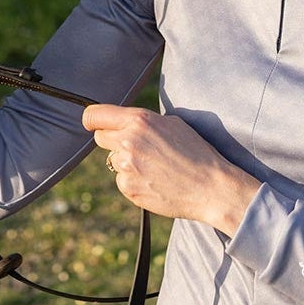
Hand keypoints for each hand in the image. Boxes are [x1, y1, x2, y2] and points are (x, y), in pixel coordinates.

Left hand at [82, 104, 261, 235]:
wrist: (211, 187)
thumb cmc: (196, 152)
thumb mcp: (172, 124)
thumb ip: (143, 122)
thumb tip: (124, 122)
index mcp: (139, 121)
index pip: (95, 116)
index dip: (93, 120)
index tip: (94, 124)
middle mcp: (128, 142)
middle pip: (100, 138)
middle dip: (114, 140)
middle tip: (136, 147)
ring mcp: (127, 167)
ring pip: (113, 161)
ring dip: (126, 163)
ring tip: (154, 167)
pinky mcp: (129, 188)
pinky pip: (122, 181)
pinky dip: (134, 181)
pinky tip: (155, 181)